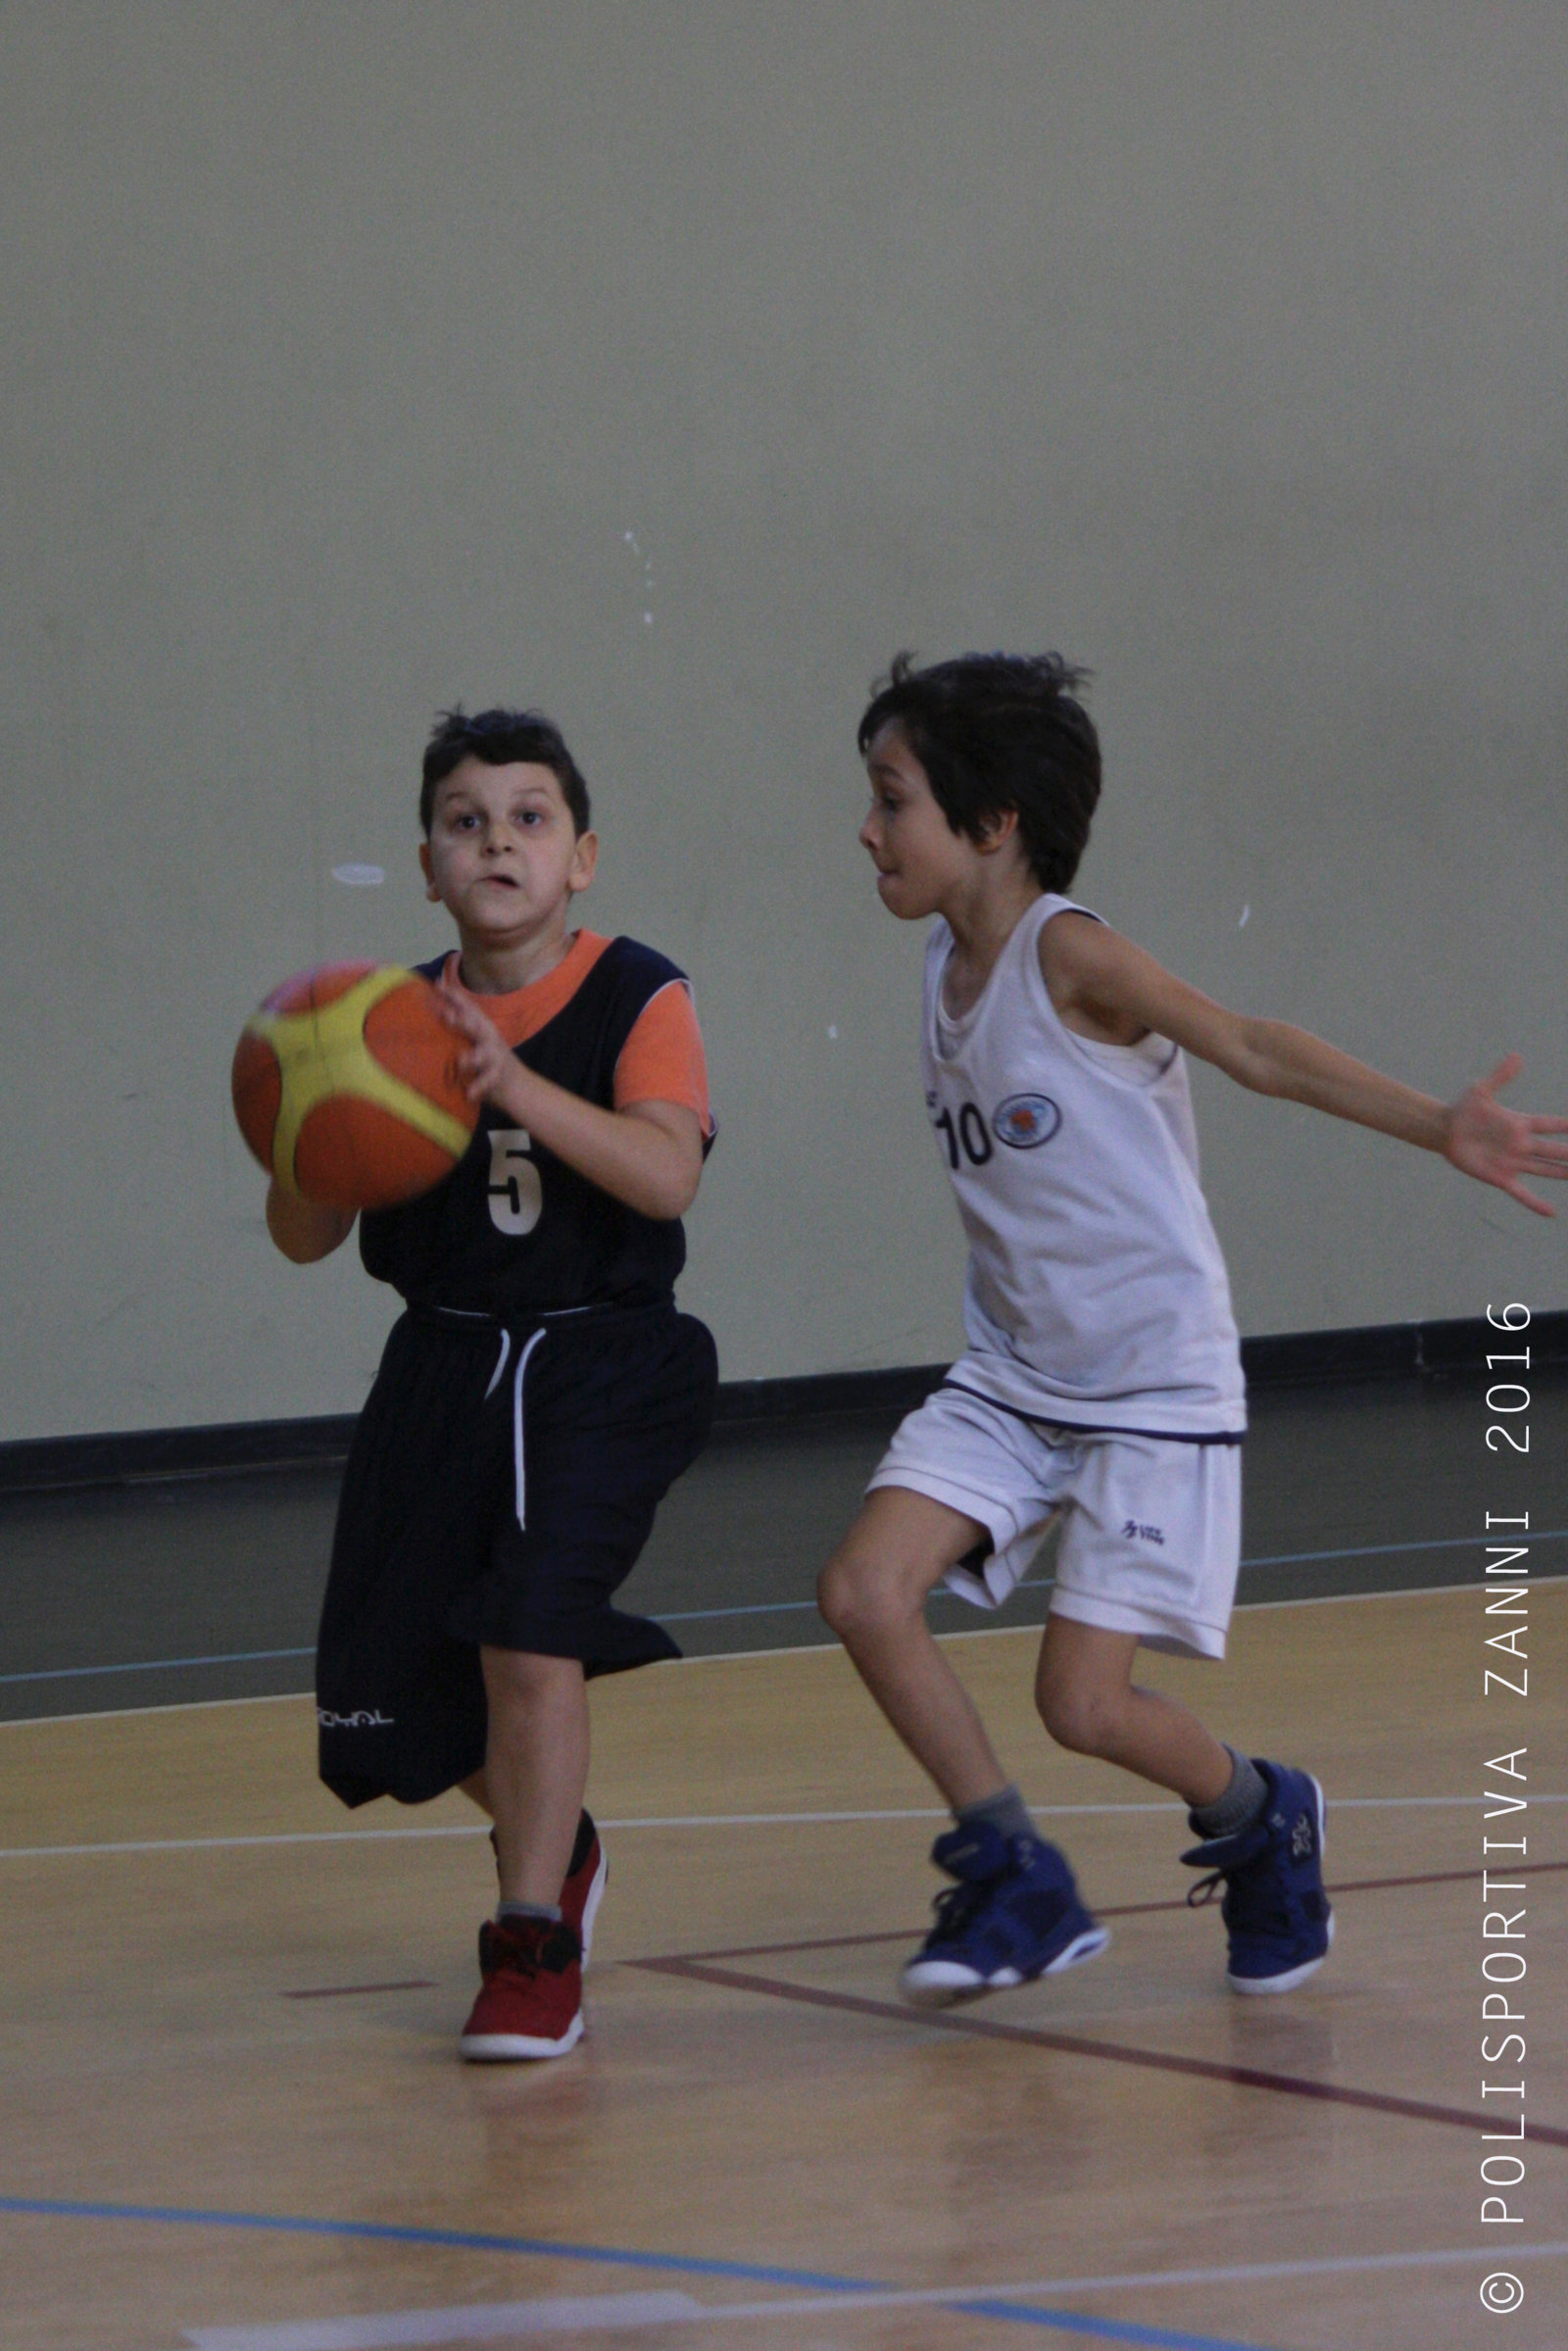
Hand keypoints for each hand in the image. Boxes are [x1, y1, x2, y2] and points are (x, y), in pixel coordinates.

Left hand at [435, 980, 527, 1114]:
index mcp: (481, 1027)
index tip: (438, 983)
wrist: (519, 1087)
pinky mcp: (498, 1076)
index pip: (466, 1007)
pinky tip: (469, 1093)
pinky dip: (478, 1087)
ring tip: (461, 1061)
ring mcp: (495, 1057)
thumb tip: (432, 1015)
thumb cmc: (488, 1062)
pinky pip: (487, 1081)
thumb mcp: (474, 1041)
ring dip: (472, 1057)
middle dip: (462, 1021)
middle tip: (447, 1016)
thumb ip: (458, 1030)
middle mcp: (489, 1038)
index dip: (453, 995)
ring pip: (483, 1054)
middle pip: (476, 1026)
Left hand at [1444, 1055, 1567, 1216]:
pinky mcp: (1501, 1177)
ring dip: (1564, 1173)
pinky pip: (1521, 1192)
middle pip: (1555, 1149)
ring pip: (1546, 1169)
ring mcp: (1513, 1162)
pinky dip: (1535, 1203)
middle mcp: (1522, 1144)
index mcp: (1520, 1124)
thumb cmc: (1462, 1110)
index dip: (1567, 1126)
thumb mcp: (1481, 1091)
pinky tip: (1551, 1212)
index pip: (1551, 1125)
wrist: (1444, 1131)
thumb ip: (1501, 1077)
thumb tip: (1517, 1056)